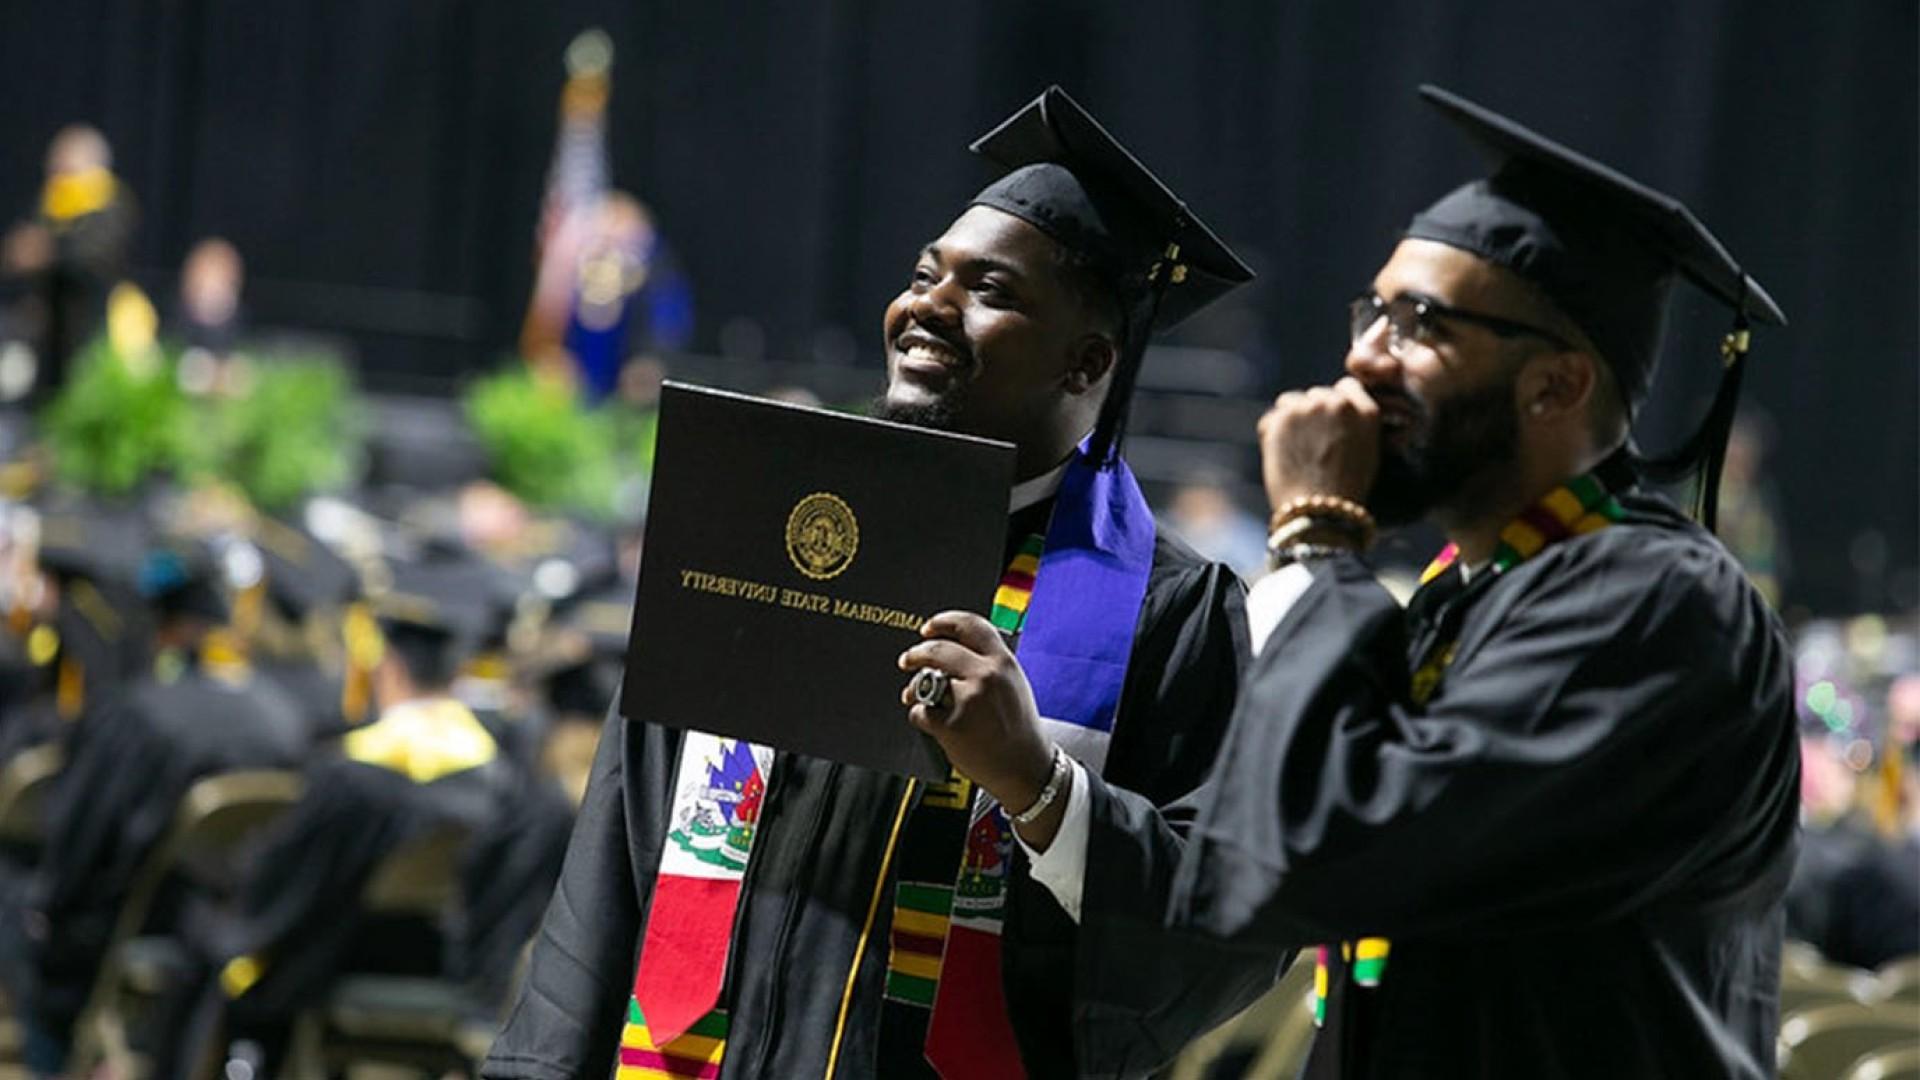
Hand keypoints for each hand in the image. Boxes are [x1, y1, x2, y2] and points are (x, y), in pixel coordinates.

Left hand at [898, 612, 1052, 809]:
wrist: (1027, 769)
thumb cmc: (1020, 731)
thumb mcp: (1014, 685)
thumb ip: (988, 664)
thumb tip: (953, 652)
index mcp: (1004, 662)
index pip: (969, 625)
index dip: (943, 622)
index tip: (929, 628)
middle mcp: (987, 676)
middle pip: (937, 649)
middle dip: (915, 654)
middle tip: (908, 659)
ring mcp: (969, 700)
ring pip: (925, 680)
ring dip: (914, 688)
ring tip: (914, 694)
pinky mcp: (952, 725)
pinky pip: (921, 712)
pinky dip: (921, 717)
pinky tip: (932, 722)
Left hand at [1259, 376, 1380, 512]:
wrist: (1318, 512)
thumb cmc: (1344, 490)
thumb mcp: (1367, 453)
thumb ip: (1355, 423)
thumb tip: (1337, 409)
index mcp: (1366, 411)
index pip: (1347, 387)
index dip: (1336, 403)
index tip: (1330, 421)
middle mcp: (1338, 403)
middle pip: (1317, 394)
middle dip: (1313, 413)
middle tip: (1310, 443)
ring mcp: (1307, 408)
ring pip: (1291, 401)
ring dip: (1291, 418)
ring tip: (1295, 449)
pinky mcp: (1280, 419)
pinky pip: (1271, 419)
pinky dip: (1272, 434)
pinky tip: (1282, 456)